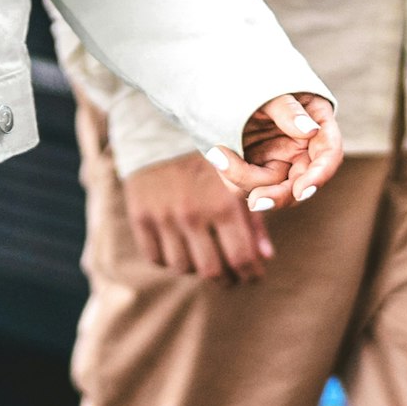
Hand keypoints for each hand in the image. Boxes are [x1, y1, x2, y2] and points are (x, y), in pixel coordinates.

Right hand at [126, 149, 279, 281]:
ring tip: (208, 262)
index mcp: (223, 204)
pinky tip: (182, 251)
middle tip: (233, 276)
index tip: (254, 275)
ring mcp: (164, 217)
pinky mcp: (140, 216)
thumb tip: (265, 257)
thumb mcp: (238, 179)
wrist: (162, 127)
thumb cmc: (211, 154)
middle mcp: (192, 214)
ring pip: (184, 268)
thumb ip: (254, 219)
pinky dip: (171, 261)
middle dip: (227, 279)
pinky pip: (156, 257)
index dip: (251, 274)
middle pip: (212, 270)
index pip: (242, 258)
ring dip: (199, 270)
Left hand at [207, 92, 339, 212]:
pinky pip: (247, 185)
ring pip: (270, 189)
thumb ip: (288, 109)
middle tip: (257, 201)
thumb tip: (309, 130)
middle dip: (278, 196)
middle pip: (300, 184)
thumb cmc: (255, 78)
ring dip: (245, 180)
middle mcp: (302, 148)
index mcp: (317, 124)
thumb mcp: (271, 88)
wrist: (225, 81)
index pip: (328, 154)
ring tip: (217, 154)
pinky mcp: (256, 168)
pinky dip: (232, 174)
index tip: (302, 190)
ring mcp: (279, 160)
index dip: (319, 175)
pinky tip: (217, 152)